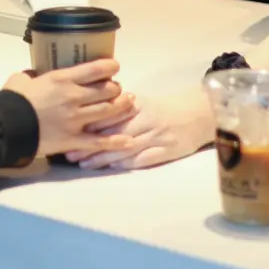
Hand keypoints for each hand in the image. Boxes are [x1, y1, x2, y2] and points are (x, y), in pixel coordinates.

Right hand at [2, 58, 138, 159]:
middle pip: (107, 90)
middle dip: (116, 88)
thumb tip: (32, 75)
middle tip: (117, 89)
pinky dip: (117, 142)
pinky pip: (100, 142)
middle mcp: (74, 97)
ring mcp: (76, 119)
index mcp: (62, 79)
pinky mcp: (74, 140)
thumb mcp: (21, 79)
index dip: (109, 66)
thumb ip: (32, 75)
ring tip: (129, 104)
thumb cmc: (12, 100)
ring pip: (109, 111)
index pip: (95, 69)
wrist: (6, 126)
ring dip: (122, 107)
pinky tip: (129, 141)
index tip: (114, 66)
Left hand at [65, 88, 213, 170]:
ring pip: (126, 147)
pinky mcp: (168, 151)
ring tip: (84, 163)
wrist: (199, 114)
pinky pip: (144, 159)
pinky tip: (110, 167)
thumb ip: (120, 107)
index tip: (70, 130)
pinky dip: (126, 163)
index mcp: (139, 104)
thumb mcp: (142, 102)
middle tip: (70, 152)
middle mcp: (147, 119)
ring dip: (103, 157)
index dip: (90, 124)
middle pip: (115, 132)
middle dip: (91, 143)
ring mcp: (158, 136)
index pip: (110, 113)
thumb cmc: (164, 108)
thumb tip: (89, 110)